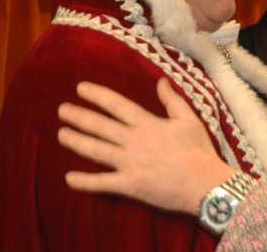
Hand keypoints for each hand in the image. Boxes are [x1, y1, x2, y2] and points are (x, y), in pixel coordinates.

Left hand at [57, 78, 234, 214]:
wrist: (205, 183)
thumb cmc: (199, 151)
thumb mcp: (189, 119)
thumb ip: (172, 100)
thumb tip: (161, 81)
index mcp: (148, 123)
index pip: (117, 104)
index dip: (97, 95)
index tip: (81, 88)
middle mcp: (134, 141)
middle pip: (100, 126)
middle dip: (79, 116)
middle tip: (62, 110)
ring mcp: (129, 163)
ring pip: (96, 150)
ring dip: (76, 142)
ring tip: (61, 134)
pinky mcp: (130, 185)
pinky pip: (102, 183)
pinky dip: (84, 182)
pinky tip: (69, 178)